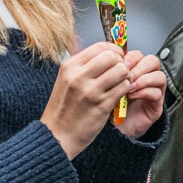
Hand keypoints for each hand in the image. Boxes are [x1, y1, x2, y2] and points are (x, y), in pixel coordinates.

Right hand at [41, 43, 131, 158]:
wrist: (57, 135)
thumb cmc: (63, 108)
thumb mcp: (66, 80)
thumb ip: (84, 66)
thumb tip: (107, 53)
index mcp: (69, 67)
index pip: (99, 47)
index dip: (114, 50)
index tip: (117, 57)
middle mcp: (79, 76)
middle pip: (112, 57)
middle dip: (121, 63)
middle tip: (120, 72)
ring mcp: (90, 91)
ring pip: (121, 71)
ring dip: (125, 76)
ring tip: (120, 83)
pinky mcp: (102, 105)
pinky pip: (123, 87)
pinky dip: (126, 89)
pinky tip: (120, 94)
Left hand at [116, 49, 166, 138]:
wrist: (114, 128)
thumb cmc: (110, 105)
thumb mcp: (107, 85)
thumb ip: (110, 72)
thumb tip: (107, 58)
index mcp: (135, 70)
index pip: (139, 55)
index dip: (131, 57)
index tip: (120, 64)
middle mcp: (147, 78)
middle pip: (153, 61)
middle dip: (139, 67)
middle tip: (127, 75)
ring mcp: (154, 91)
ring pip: (160, 76)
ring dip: (144, 79)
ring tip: (129, 86)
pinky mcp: (157, 105)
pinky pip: (157, 93)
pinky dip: (144, 92)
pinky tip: (132, 96)